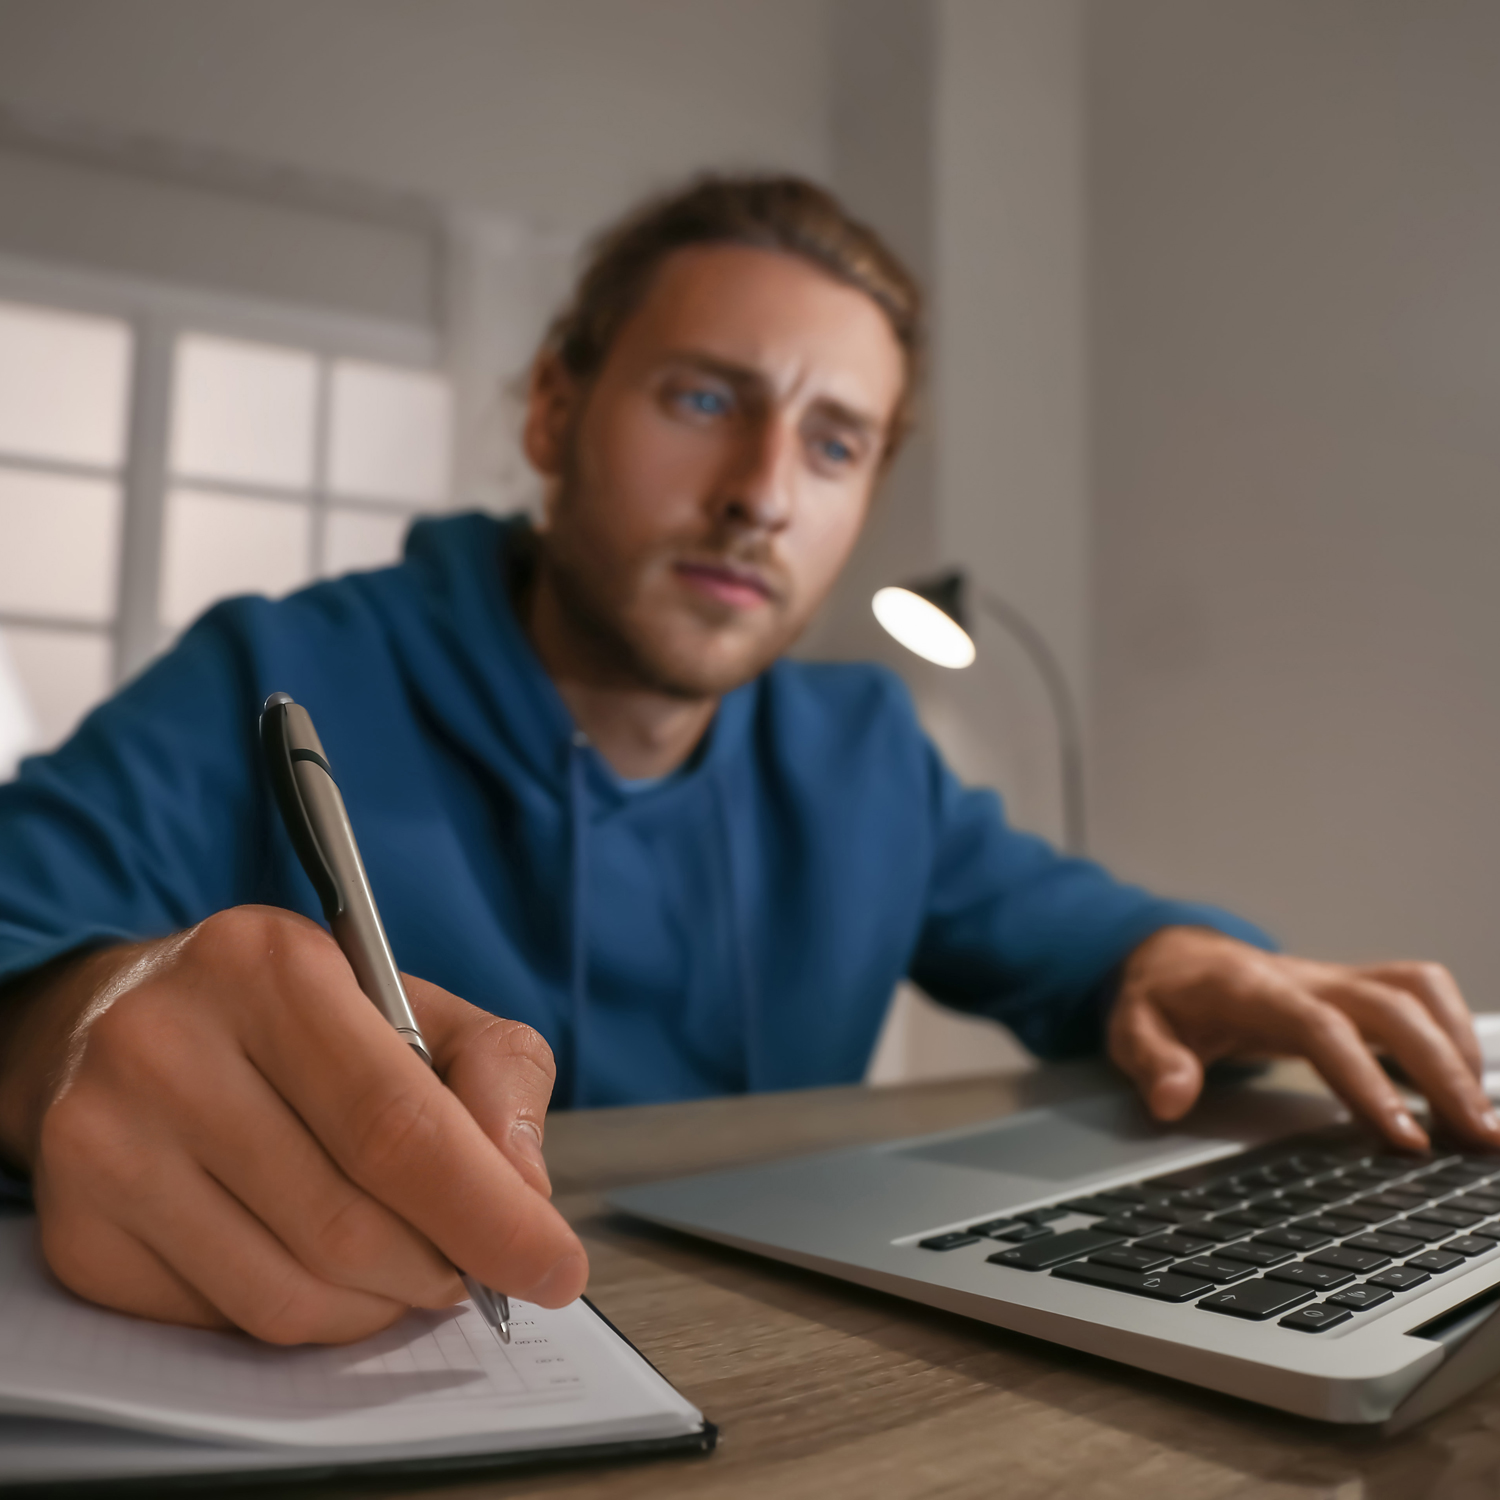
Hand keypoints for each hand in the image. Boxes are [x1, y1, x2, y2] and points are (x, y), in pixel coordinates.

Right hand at [0, 905, 586, 1343]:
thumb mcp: (409, 1001)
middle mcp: (166, 1049)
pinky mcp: (76, 1235)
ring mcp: (105, 1148)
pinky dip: (307, 1316)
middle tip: (478, 1265)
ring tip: (407, 1264)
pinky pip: (228, 1323)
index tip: (556, 1264)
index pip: (397, 1124)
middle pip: (348, 1223)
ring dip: (380, 1304)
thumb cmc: (292, 1016)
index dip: (488, 1212)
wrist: (114, 1025)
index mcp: (268, 968)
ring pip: (289, 1293)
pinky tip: (319, 1265)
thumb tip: (525, 1190)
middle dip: (443, 1266)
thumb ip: (494, 1074)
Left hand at [1107, 926, 1499, 1152]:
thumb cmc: (1160, 997)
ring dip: (1459, 1049)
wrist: (1172, 956)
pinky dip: (1453, 1032)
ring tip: (1484, 1122)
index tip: (1404, 1138)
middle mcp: (1305, 977)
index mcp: (1253, 989)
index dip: (1366, 1080)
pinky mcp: (1353, 988)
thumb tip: (1170, 1098)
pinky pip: (1419, 994)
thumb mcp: (1131, 1029)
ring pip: (1418, 992)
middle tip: (1480, 1139)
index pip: (1322, 1028)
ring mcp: (1334, 978)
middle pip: (1392, 1008)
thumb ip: (1151, 1061)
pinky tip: (1467, 1087)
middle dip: (1443, 1071)